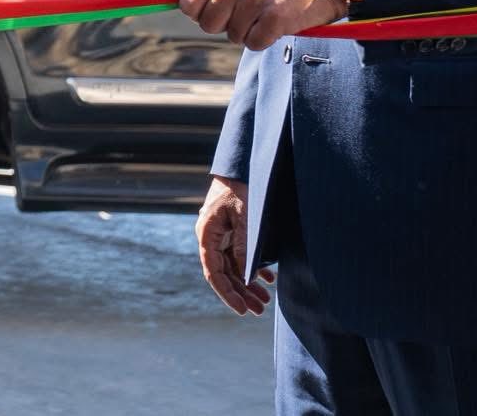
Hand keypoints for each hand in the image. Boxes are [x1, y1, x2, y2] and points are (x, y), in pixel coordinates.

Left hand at [179, 0, 349, 50]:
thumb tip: (187, 10)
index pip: (188, 3)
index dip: (200, 15)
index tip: (220, 14)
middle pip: (208, 25)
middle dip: (227, 27)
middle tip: (250, 16)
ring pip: (233, 37)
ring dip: (250, 33)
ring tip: (267, 16)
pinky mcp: (275, 16)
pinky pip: (254, 44)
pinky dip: (266, 40)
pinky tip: (278, 24)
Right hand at [195, 175, 273, 315]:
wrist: (242, 165)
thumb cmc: (241, 188)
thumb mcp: (244, 217)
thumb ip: (243, 246)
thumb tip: (246, 275)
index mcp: (207, 234)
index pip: (214, 272)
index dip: (227, 293)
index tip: (242, 310)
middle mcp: (211, 237)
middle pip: (224, 273)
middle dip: (241, 293)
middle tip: (259, 310)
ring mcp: (221, 235)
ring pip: (233, 267)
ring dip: (248, 283)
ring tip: (265, 301)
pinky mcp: (232, 231)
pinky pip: (239, 256)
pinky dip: (253, 268)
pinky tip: (268, 278)